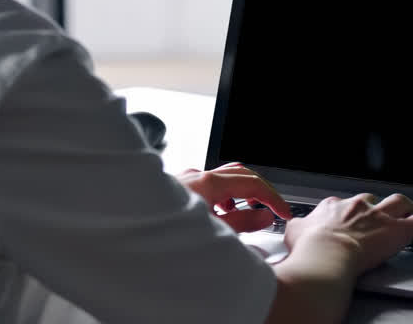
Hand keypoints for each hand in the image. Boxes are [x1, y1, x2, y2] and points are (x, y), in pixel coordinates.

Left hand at [176, 162, 290, 232]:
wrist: (130, 239)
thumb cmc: (165, 235)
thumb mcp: (213, 233)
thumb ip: (242, 222)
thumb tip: (263, 215)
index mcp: (208, 183)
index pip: (252, 183)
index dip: (272, 197)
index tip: (283, 212)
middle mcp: (194, 175)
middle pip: (239, 172)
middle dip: (258, 189)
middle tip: (271, 208)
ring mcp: (183, 179)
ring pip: (220, 176)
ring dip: (238, 191)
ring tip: (244, 212)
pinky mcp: (173, 187)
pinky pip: (205, 183)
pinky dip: (220, 193)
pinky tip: (218, 212)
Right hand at [283, 193, 412, 274]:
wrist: (327, 255)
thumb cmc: (310, 248)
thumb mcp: (294, 233)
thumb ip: (298, 227)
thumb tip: (295, 227)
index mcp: (333, 207)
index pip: (342, 204)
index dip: (347, 212)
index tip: (348, 219)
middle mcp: (357, 207)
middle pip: (370, 200)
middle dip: (375, 207)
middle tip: (377, 217)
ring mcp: (379, 217)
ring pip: (397, 202)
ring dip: (404, 206)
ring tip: (408, 210)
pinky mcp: (397, 230)